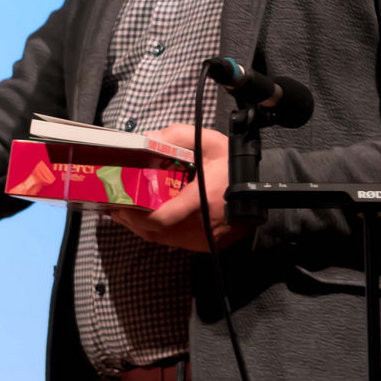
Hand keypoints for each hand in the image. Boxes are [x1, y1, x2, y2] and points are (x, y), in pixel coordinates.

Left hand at [115, 124, 251, 252]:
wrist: (263, 187)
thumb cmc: (235, 165)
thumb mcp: (208, 141)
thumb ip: (177, 136)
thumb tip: (148, 137)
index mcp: (199, 201)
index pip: (161, 218)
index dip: (136, 216)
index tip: (119, 205)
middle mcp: (200, 225)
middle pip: (156, 233)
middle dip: (132, 222)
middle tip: (116, 208)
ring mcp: (204, 238)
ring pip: (164, 240)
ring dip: (144, 229)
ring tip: (128, 214)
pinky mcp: (208, 244)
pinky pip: (177, 243)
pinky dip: (161, 233)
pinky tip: (152, 221)